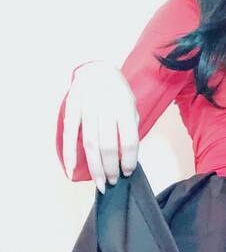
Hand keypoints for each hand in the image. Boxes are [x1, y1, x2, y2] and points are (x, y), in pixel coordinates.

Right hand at [63, 61, 139, 192]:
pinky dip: (70, 153)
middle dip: (111, 168)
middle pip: (108, 145)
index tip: (127, 172)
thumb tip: (126, 158)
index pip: (128, 140)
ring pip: (90, 143)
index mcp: (124, 106)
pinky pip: (69, 133)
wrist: (96, 68)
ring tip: (100, 183)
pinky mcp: (71, 107)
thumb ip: (130, 129)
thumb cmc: (117, 93)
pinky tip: (71, 170)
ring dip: (94, 167)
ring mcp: (86, 106)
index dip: (129, 160)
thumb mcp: (131, 107)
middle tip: (113, 181)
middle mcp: (105, 106)